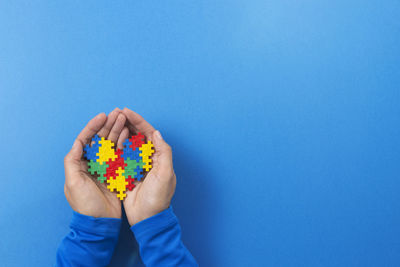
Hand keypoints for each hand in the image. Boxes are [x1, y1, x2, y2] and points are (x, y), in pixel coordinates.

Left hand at [63, 108, 126, 217]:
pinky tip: (129, 135)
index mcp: (80, 163)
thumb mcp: (73, 183)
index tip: (103, 116)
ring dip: (117, 131)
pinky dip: (124, 143)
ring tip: (125, 119)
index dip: (93, 126)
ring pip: (111, 144)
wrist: (100, 222)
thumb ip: (72, 161)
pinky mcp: (116, 172)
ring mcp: (105, 167)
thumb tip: (77, 143)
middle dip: (108, 125)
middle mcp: (92, 163)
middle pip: (100, 139)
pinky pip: (120, 154)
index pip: (85, 139)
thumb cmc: (85, 204)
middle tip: (118, 113)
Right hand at [121, 108, 176, 225]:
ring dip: (120, 131)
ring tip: (110, 121)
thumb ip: (163, 152)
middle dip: (127, 122)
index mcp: (158, 155)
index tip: (127, 111)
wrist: (147, 218)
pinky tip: (107, 139)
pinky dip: (114, 146)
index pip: (149, 133)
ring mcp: (136, 164)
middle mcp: (147, 157)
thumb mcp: (165, 174)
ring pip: (127, 143)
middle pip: (137, 135)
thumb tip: (157, 133)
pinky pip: (119, 155)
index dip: (138, 121)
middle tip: (116, 112)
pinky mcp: (126, 172)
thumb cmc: (159, 197)